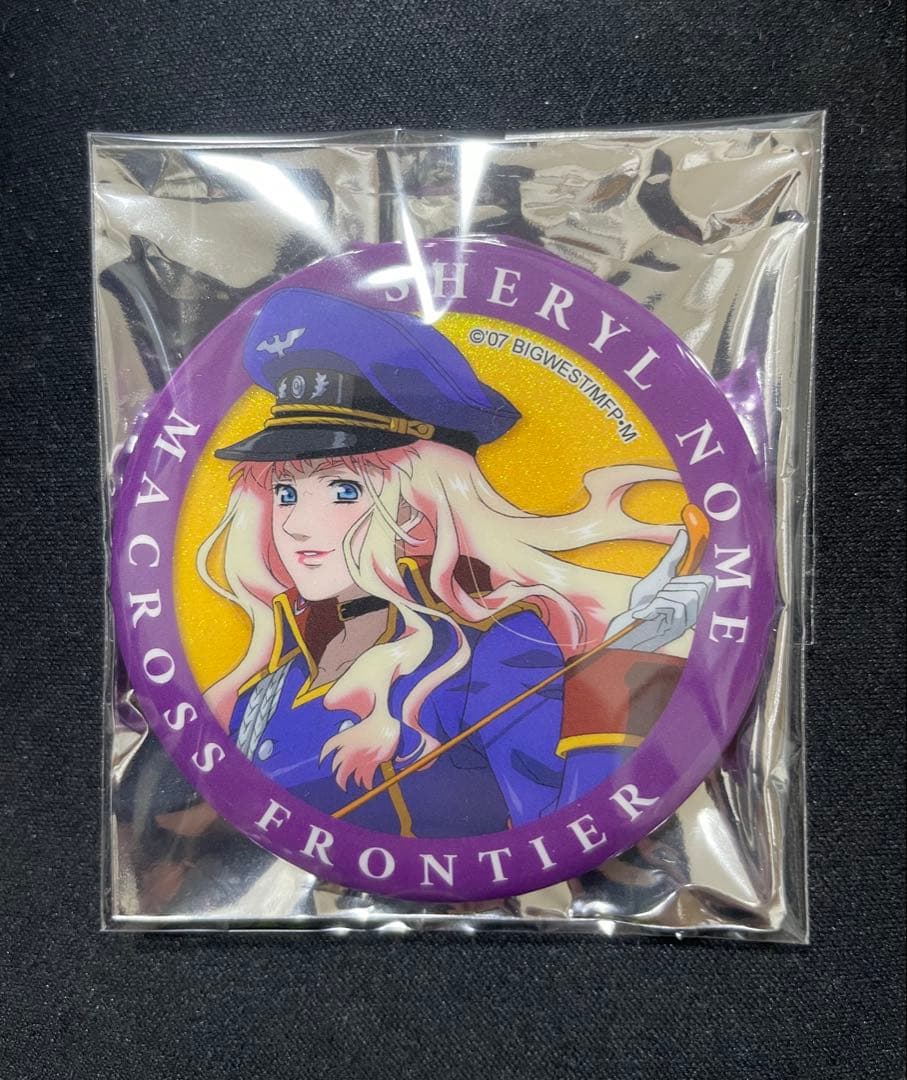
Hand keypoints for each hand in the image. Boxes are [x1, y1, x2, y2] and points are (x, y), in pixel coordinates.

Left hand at [607, 529, 712, 652]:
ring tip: (653, 605)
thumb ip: (674, 556)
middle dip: (675, 585)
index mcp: (694, 600)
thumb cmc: (642, 604)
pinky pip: (674, 605)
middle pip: (700, 586)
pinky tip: (646, 613)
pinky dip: (657, 604)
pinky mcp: (676, 631)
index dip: (690, 575)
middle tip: (659, 596)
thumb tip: (685, 533)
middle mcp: (695, 613)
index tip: (671, 579)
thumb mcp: (659, 575)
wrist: (624, 628)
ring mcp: (687, 623)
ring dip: (665, 595)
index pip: (708, 581)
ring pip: (688, 595)